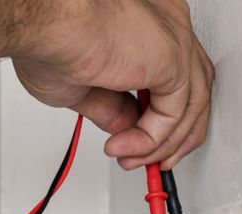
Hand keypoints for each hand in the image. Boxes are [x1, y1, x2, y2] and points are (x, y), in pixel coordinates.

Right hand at [12, 0, 213, 169]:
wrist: (47, 25)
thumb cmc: (52, 38)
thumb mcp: (84, 88)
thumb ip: (112, 109)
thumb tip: (126, 129)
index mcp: (150, 26)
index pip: (174, 76)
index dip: (161, 116)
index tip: (141, 142)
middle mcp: (167, 26)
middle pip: (194, 89)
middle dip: (176, 134)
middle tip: (152, 160)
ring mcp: (174, 39)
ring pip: (191, 104)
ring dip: (165, 143)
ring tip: (133, 160)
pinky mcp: (174, 58)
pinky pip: (176, 113)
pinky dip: (154, 139)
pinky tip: (129, 147)